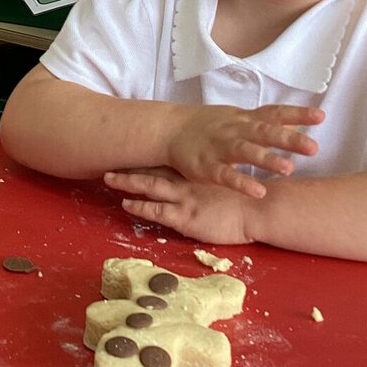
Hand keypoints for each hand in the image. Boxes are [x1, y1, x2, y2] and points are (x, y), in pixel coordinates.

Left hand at [105, 167, 255, 244]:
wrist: (259, 208)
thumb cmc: (247, 196)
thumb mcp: (228, 179)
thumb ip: (214, 174)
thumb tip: (206, 170)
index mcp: (196, 172)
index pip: (165, 161)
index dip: (146, 156)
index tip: (128, 149)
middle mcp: (186, 181)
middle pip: (152, 169)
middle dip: (129, 166)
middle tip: (109, 160)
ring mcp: (183, 198)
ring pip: (149, 186)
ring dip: (127, 182)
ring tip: (108, 178)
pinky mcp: (185, 217)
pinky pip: (157, 211)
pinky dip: (140, 207)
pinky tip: (126, 205)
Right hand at [167, 104, 322, 197]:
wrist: (169, 130)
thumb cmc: (208, 126)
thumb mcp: (236, 118)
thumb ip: (262, 122)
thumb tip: (293, 124)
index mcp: (244, 119)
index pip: (274, 113)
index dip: (297, 114)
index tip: (320, 116)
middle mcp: (235, 130)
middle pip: (264, 132)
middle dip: (289, 139)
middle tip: (313, 147)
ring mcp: (220, 147)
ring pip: (246, 151)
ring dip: (267, 159)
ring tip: (289, 168)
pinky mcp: (207, 166)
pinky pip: (226, 175)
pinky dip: (242, 182)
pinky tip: (259, 191)